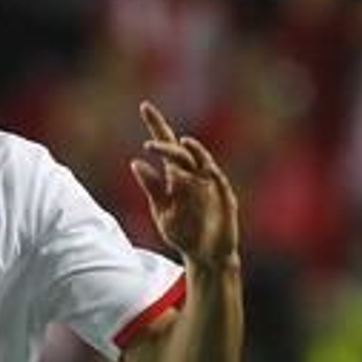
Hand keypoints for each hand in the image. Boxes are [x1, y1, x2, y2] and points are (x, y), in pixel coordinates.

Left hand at [129, 100, 238, 270]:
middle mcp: (194, 176)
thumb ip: (152, 187)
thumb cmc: (183, 231)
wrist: (204, 256)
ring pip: (202, 164)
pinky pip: (220, 185)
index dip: (157, 125)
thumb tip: (136, 162)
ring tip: (181, 143)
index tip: (144, 106)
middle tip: (150, 144)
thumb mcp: (161, 210)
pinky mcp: (226, 200)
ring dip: (193, 154)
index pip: (167, 144)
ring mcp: (211, 187)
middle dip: (168, 146)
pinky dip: (212, 176)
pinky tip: (205, 171)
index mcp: (176, 175)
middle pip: (182, 152)